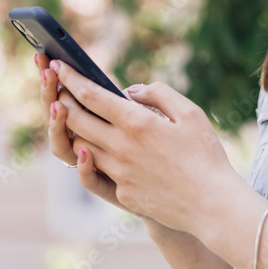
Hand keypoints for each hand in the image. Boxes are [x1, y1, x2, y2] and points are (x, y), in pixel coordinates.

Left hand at [48, 58, 244, 235]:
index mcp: (138, 123)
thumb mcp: (190, 113)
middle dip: (62, 100)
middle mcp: (121, 148)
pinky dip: (86, 155)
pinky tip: (87, 148)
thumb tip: (131, 91)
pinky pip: (95, 171)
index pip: (92, 96)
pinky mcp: (121, 193)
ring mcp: (119, 173)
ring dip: (70, 128)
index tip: (59, 65)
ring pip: (80, 146)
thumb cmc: (205, 154)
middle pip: (76, 120)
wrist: (211, 203)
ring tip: (68, 114)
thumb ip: (159, 94)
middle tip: (56, 87)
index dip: (72, 78)